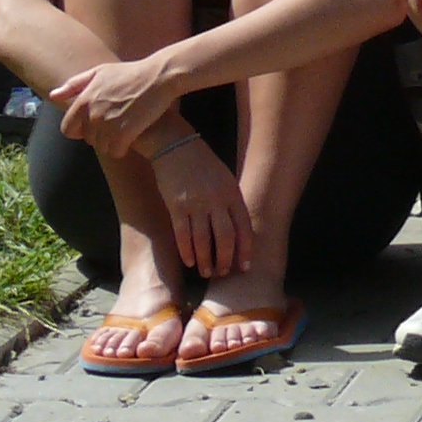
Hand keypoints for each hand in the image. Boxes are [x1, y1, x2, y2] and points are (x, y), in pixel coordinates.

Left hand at [49, 53, 180, 157]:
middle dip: (100, 135)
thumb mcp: (100, 72)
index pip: (68, 129)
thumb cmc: (131, 73)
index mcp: (84, 100)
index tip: (95, 125)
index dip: (80, 130)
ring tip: (126, 130)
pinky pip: (115, 152)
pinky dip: (122, 149)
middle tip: (117, 124)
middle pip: (88, 140)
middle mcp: (92, 114)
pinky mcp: (124, 132)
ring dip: (112, 143)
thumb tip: (53, 96)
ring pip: (102, 147)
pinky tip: (132, 137)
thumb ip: (74, 84)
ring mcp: (108, 124)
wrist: (160, 76)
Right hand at [146, 131, 250, 278]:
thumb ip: (230, 203)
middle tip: (223, 273)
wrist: (177, 147)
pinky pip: (183, 234)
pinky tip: (189, 262)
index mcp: (232, 193)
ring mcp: (196, 204)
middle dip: (226, 259)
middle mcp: (217, 200)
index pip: (244, 226)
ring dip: (206, 260)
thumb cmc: (203, 166)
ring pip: (204, 240)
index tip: (245, 266)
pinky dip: (187, 251)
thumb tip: (237, 229)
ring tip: (206, 273)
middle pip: (226, 237)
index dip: (245, 248)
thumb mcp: (225, 180)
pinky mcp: (176, 206)